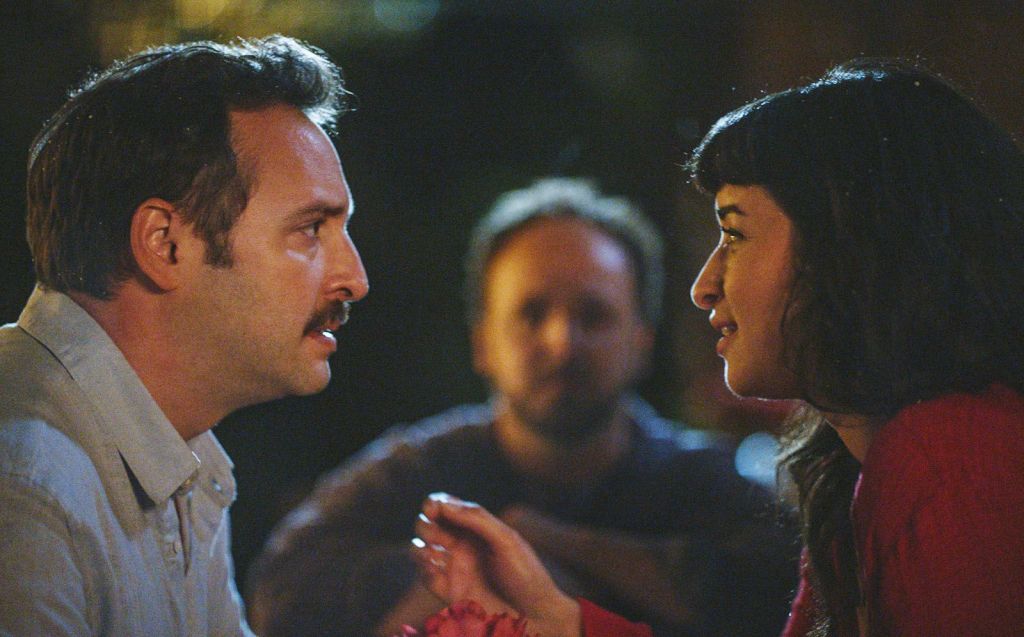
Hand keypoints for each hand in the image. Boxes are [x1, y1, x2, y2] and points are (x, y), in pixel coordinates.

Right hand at [412, 493, 581, 636]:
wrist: (533, 614)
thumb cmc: (526, 573)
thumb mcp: (506, 539)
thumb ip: (476, 519)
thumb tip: (445, 504)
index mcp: (476, 527)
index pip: (446, 506)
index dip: (434, 504)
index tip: (433, 509)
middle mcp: (462, 544)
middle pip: (428, 525)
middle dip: (426, 526)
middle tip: (438, 536)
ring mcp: (454, 567)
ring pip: (420, 549)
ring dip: (420, 548)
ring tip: (435, 554)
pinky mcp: (449, 591)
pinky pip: (425, 576)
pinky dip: (424, 570)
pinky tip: (436, 570)